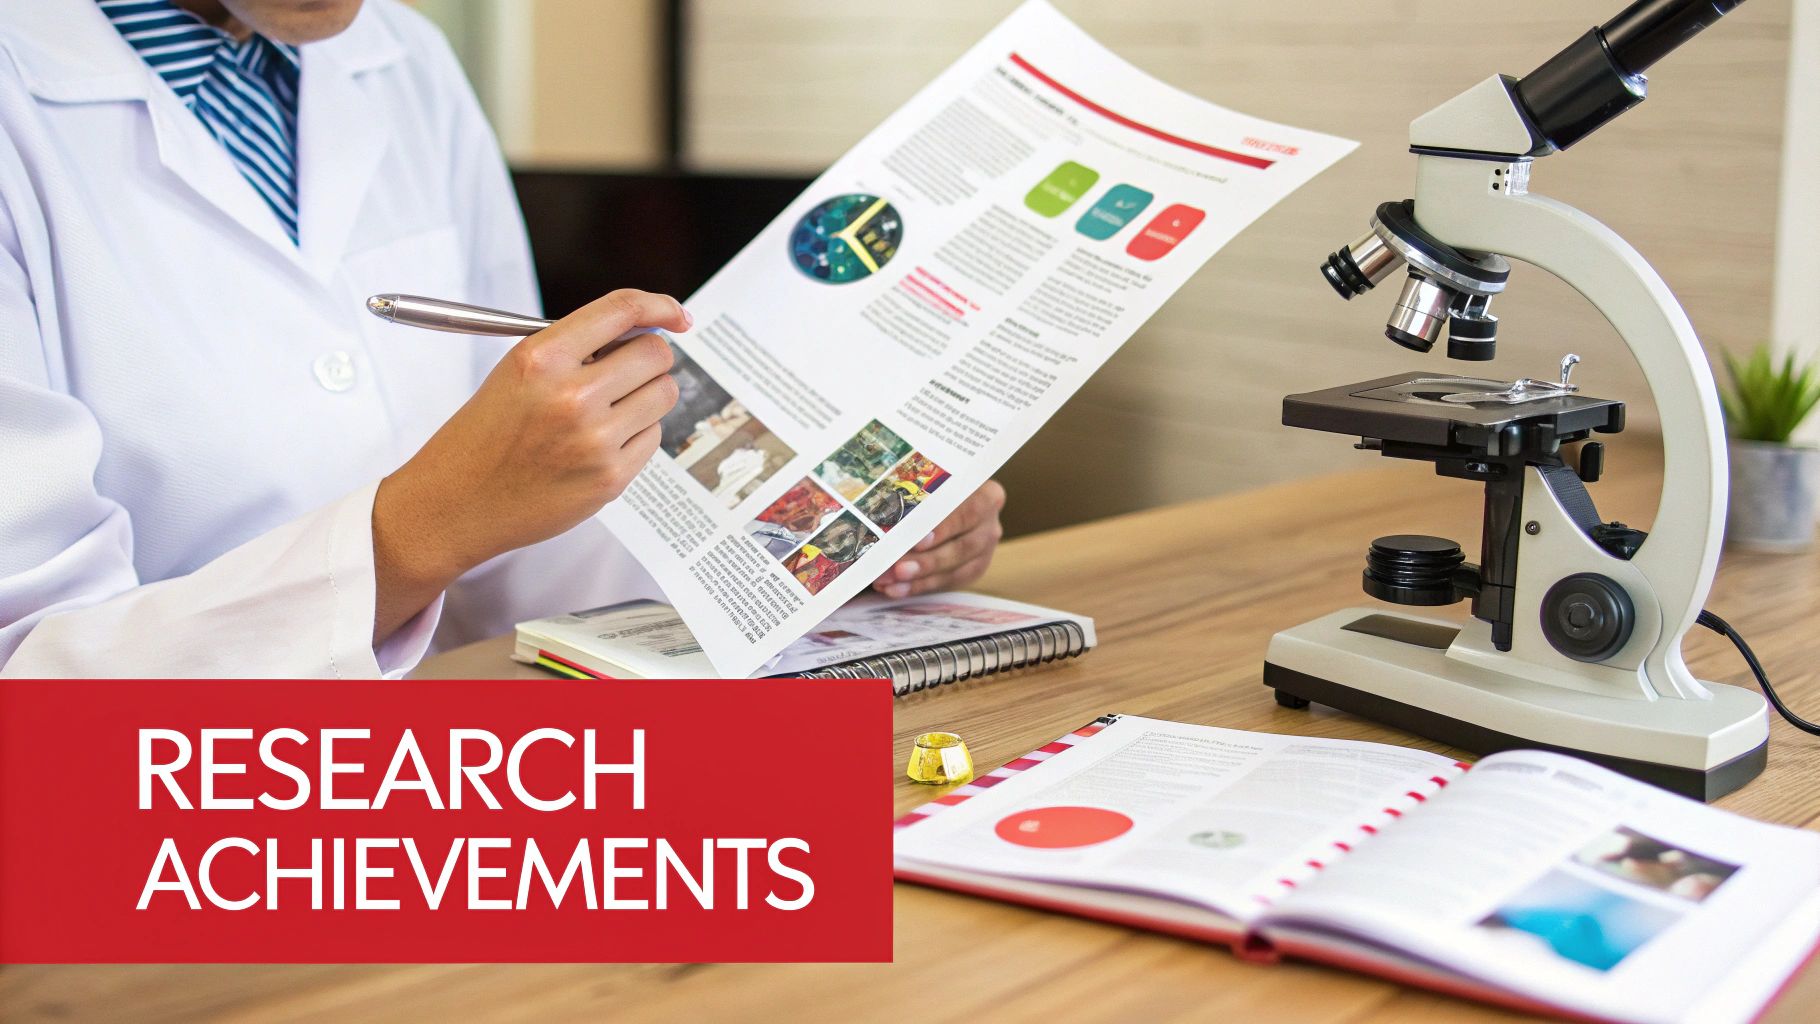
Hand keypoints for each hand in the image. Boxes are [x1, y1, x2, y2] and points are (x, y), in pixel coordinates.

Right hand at [371, 290, 690, 639]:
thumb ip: (576, 348)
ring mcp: (595, 440)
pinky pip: (653, 437)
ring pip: (663, 394)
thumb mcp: (516, 371)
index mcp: (542, 358)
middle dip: (649, 358)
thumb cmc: (485, 434)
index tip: (676, 316)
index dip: (659, 306)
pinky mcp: (610, 478)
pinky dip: (636, 435)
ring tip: (608, 410)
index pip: (622, 311)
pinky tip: (598, 444)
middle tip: (628, 371)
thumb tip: (644, 332)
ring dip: (646, 396)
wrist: (456, 503)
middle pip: (656, 354)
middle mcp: (571, 396)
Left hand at [873, 480, 1005, 597]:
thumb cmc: (932, 487)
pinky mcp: (974, 568)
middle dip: (927, 561)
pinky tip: (896, 589)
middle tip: (896, 569)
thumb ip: (915, 497)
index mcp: (986, 494)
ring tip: (888, 582)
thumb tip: (883, 518)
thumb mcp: (928, 484)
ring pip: (957, 569)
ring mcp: (985, 549)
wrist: (945, 501)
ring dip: (920, 578)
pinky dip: (920, 586)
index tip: (917, 541)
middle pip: (963, 546)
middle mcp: (990, 523)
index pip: (970, 511)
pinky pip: (949, 582)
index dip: (945, 528)